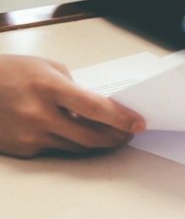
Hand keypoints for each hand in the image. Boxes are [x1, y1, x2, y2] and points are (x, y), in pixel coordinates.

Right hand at [0, 56, 145, 158]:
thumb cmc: (9, 72)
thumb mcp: (46, 68)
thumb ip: (73, 88)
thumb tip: (95, 108)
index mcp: (49, 89)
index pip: (95, 109)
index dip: (120, 118)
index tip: (138, 124)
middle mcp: (40, 115)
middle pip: (90, 136)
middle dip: (115, 137)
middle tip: (128, 134)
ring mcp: (29, 136)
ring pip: (76, 147)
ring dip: (96, 143)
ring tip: (109, 135)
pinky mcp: (22, 150)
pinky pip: (55, 150)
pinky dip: (69, 143)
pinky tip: (76, 134)